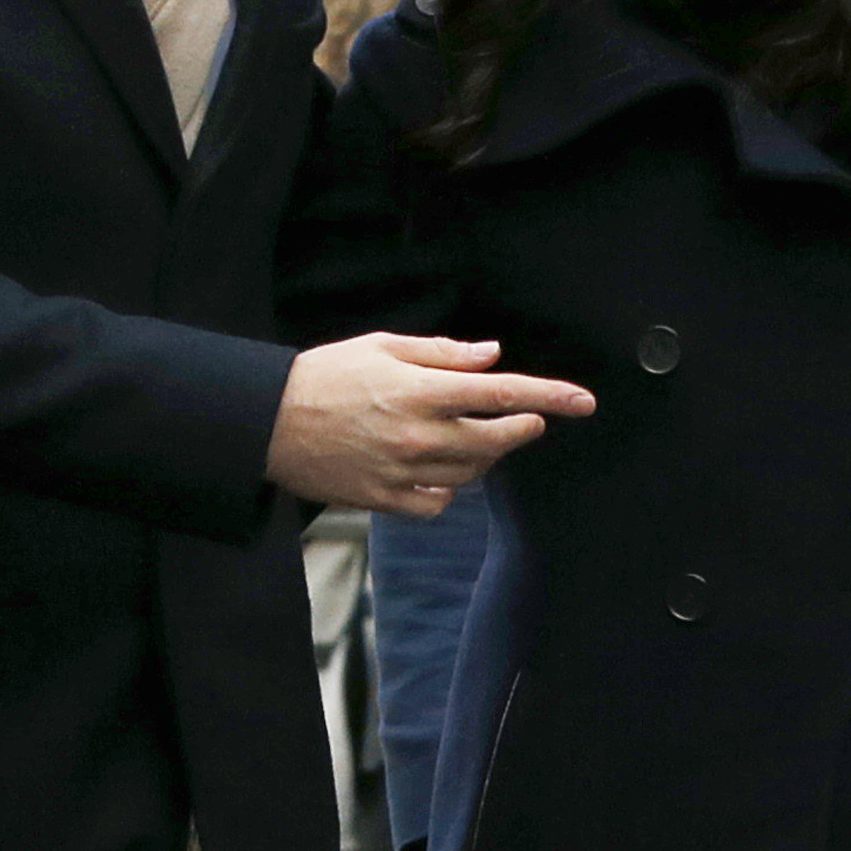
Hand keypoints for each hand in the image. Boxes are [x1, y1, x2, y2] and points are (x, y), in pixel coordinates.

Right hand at [268, 333, 596, 514]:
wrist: (266, 421)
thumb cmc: (324, 375)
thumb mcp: (383, 347)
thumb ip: (442, 353)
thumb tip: (492, 356)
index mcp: (419, 390)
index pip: (502, 393)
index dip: (550, 397)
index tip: (584, 402)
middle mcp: (417, 434)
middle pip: (496, 441)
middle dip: (522, 429)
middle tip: (528, 420)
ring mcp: (402, 471)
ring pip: (471, 474)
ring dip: (486, 456)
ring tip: (472, 435)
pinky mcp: (385, 500)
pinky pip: (438, 503)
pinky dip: (448, 489)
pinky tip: (437, 469)